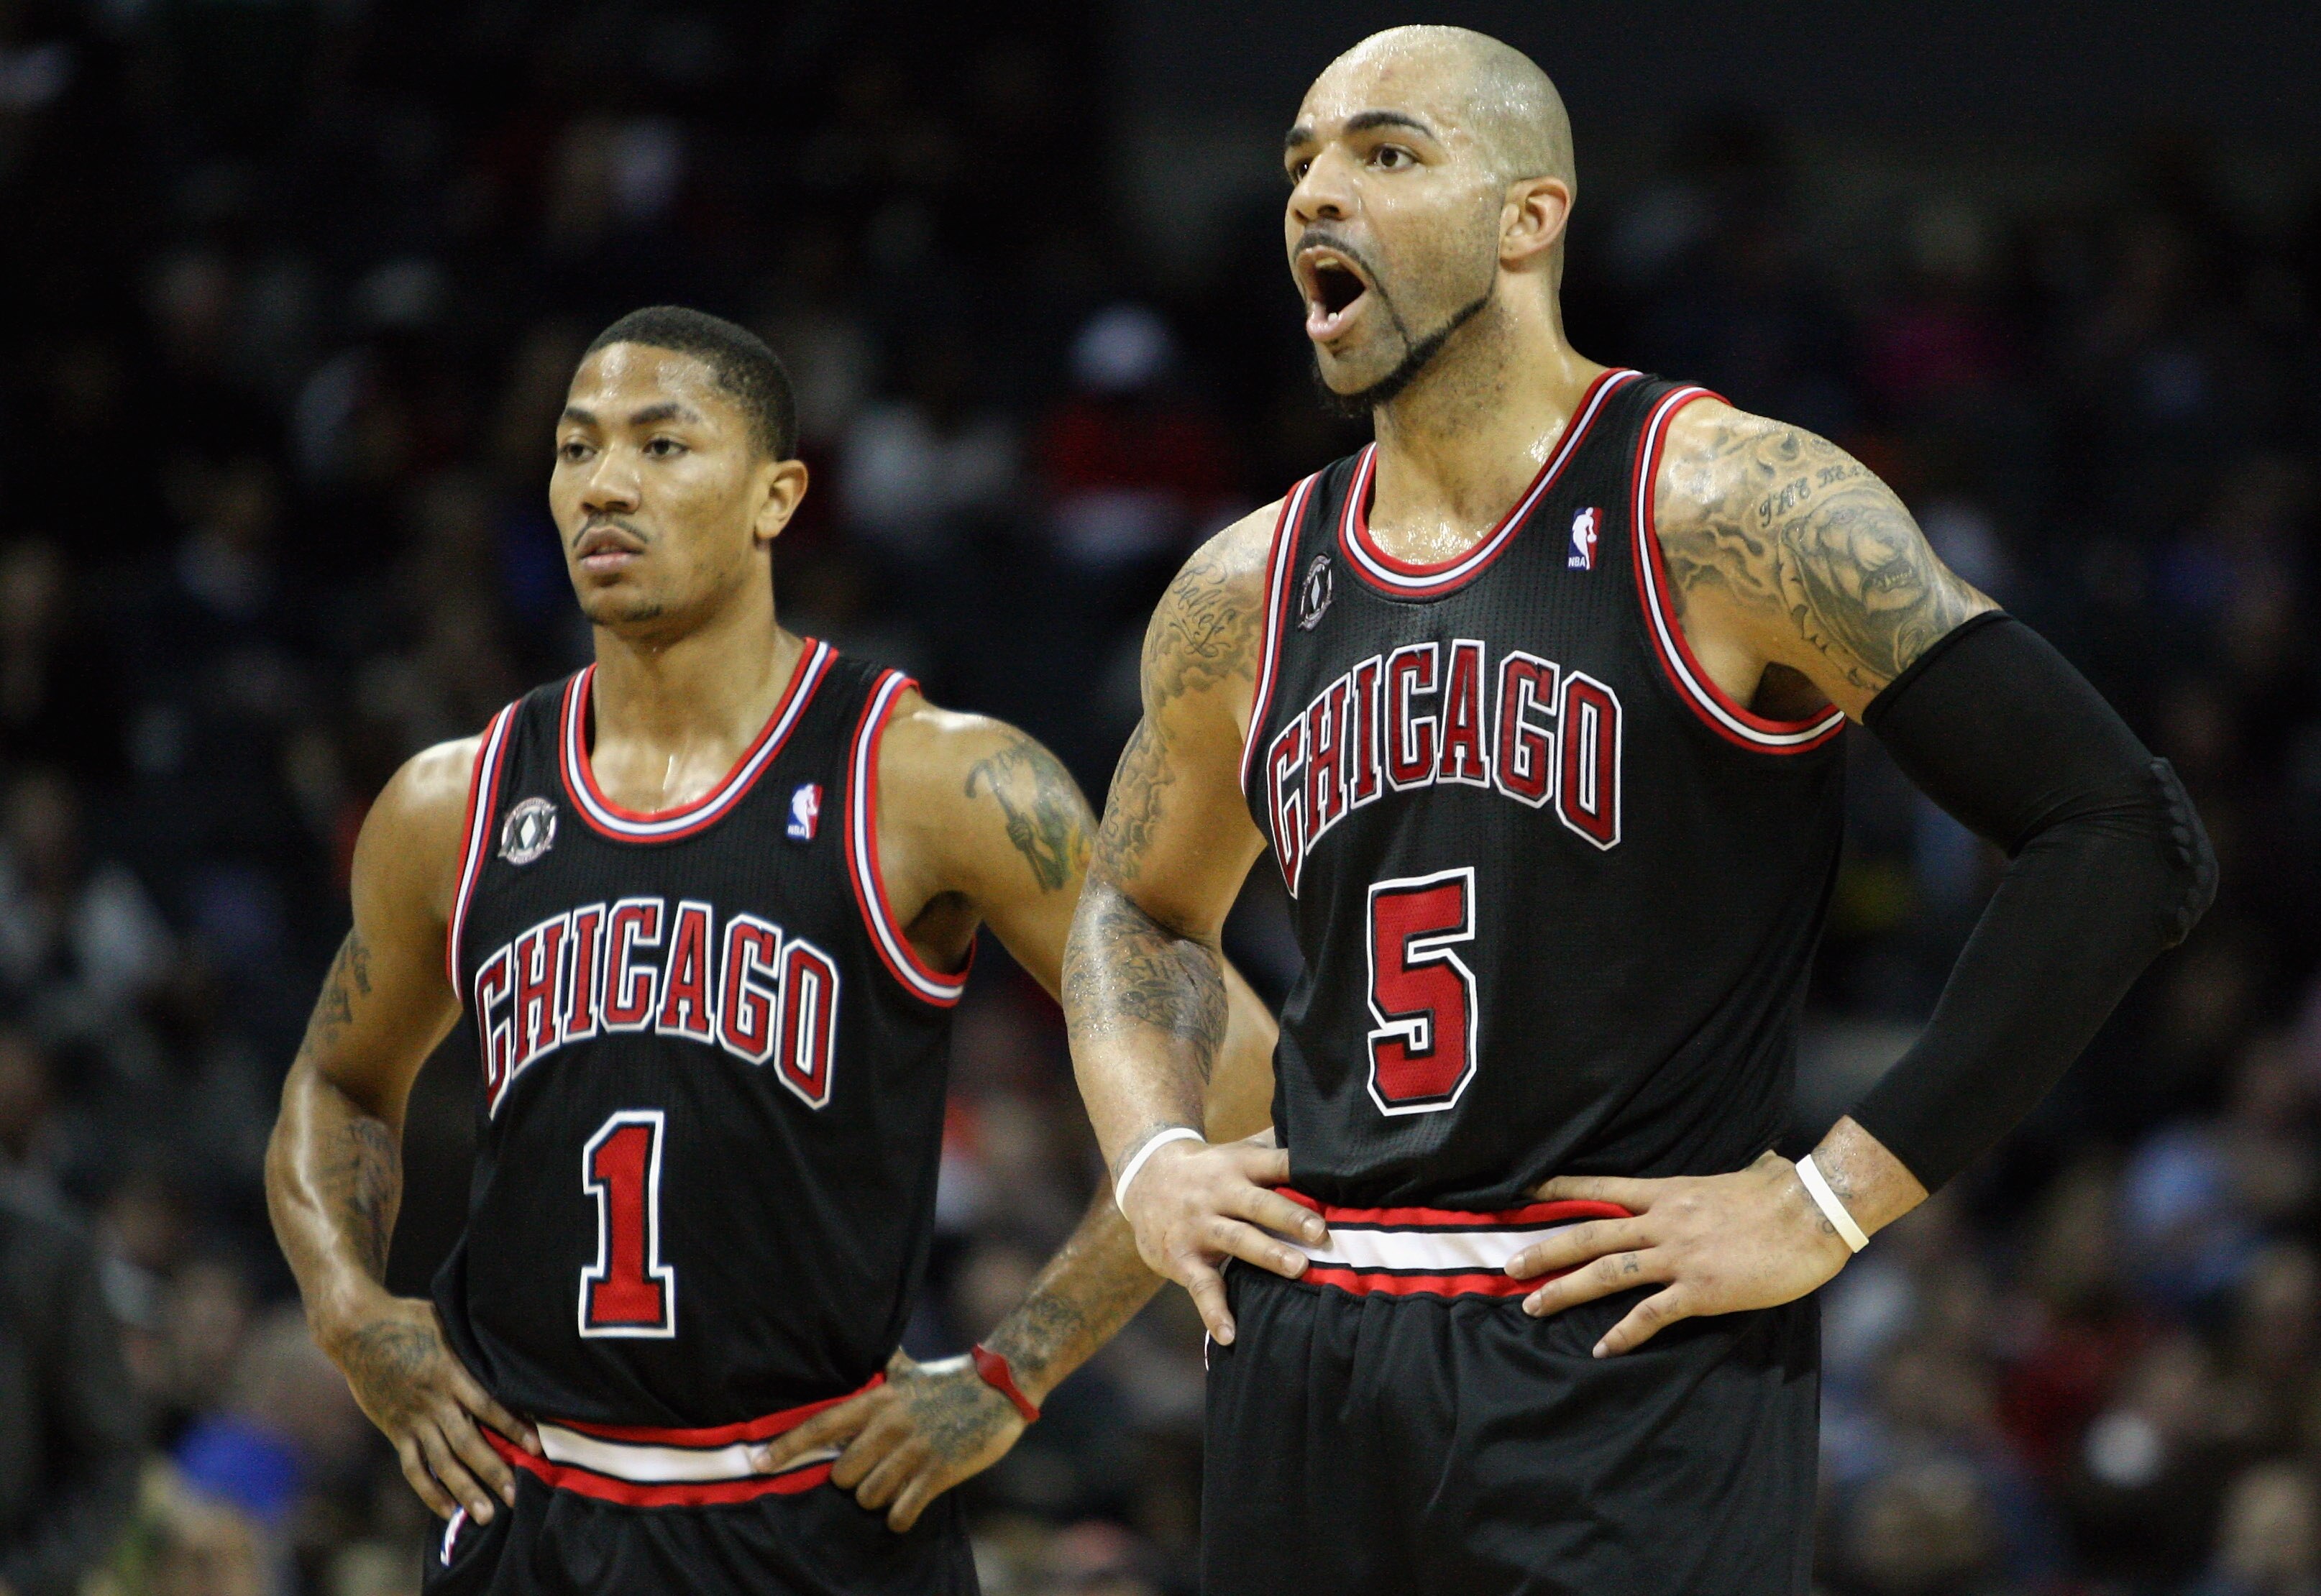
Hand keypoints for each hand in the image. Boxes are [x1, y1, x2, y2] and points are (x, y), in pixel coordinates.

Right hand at [320, 1291, 539, 1521]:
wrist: (356, 1329)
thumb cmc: (409, 1318)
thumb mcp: (449, 1323)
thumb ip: (474, 1346)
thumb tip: (510, 1348)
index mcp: (450, 1372)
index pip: (488, 1406)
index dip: (513, 1427)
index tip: (537, 1448)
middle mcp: (433, 1401)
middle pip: (468, 1443)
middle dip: (494, 1471)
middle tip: (516, 1496)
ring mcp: (412, 1419)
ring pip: (442, 1462)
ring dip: (465, 1490)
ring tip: (486, 1514)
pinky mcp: (395, 1430)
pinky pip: (413, 1467)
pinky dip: (429, 1491)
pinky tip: (447, 1510)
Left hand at [753, 1349, 1023, 1530]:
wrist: (1001, 1386)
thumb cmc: (951, 1379)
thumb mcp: (908, 1371)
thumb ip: (881, 1370)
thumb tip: (860, 1347)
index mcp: (878, 1401)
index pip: (821, 1425)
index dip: (786, 1447)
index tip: (759, 1464)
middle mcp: (889, 1426)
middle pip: (842, 1475)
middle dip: (853, 1480)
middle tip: (873, 1471)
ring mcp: (913, 1451)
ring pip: (869, 1497)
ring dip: (879, 1498)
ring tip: (896, 1484)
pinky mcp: (938, 1472)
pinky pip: (901, 1512)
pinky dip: (900, 1515)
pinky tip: (909, 1506)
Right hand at [1117, 1128, 1324, 1343]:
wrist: (1145, 1176)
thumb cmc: (1210, 1168)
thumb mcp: (1237, 1151)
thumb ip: (1275, 1148)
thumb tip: (1326, 1144)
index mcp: (1239, 1165)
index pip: (1274, 1164)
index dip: (1300, 1170)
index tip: (1333, 1182)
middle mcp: (1219, 1193)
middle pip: (1257, 1203)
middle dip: (1289, 1217)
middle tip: (1320, 1232)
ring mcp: (1199, 1226)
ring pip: (1235, 1239)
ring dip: (1266, 1254)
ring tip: (1298, 1269)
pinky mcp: (1182, 1258)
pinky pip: (1201, 1286)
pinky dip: (1214, 1311)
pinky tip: (1230, 1334)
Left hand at [1505, 1151, 1854, 1356]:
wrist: (1815, 1211)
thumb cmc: (1787, 1190)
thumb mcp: (1751, 1172)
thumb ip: (1743, 1172)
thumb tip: (1763, 1161)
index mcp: (1669, 1192)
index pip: (1603, 1188)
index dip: (1562, 1189)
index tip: (1526, 1192)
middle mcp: (1663, 1221)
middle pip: (1590, 1234)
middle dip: (1545, 1250)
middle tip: (1510, 1264)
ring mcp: (1679, 1256)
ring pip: (1606, 1273)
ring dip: (1565, 1290)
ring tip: (1532, 1306)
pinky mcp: (1700, 1289)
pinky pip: (1651, 1314)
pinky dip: (1623, 1333)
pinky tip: (1602, 1348)